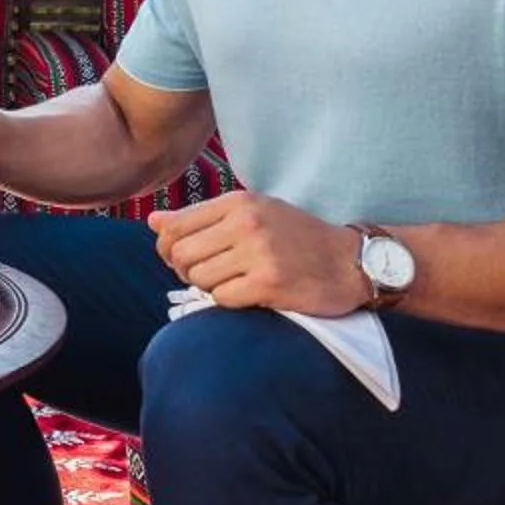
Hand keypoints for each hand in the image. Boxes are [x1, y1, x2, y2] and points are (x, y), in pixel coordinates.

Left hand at [147, 193, 370, 316]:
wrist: (351, 261)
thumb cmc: (298, 237)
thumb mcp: (253, 213)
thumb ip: (201, 218)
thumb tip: (153, 222)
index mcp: (239, 202)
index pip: (175, 226)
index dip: (169, 249)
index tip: (182, 258)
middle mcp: (246, 223)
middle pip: (181, 254)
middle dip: (185, 271)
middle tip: (206, 275)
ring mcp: (258, 253)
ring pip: (199, 278)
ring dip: (208, 287)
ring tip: (231, 283)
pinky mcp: (269, 283)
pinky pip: (222, 299)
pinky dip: (228, 302)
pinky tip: (247, 294)